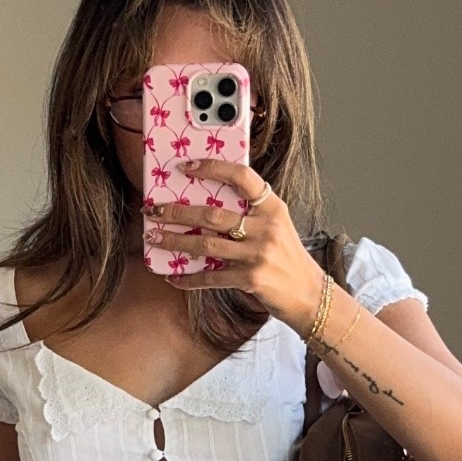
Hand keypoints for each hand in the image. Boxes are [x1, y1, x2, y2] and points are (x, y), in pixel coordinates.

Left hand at [143, 160, 324, 333]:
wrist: (308, 294)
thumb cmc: (286, 257)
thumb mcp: (276, 226)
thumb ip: (250, 213)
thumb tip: (206, 203)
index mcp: (272, 207)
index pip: (242, 177)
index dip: (212, 168)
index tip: (186, 167)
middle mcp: (266, 227)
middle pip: (212, 214)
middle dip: (177, 211)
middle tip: (153, 209)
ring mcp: (258, 254)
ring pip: (206, 244)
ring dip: (174, 241)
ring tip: (153, 238)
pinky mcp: (251, 279)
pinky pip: (212, 277)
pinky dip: (189, 279)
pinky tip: (173, 277)